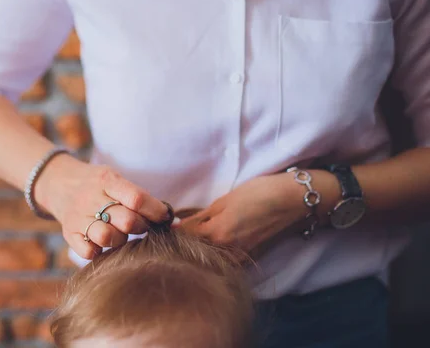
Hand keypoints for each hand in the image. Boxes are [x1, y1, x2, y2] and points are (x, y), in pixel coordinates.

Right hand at [35, 154, 169, 258]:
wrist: (58, 182)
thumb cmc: (97, 184)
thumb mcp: (114, 179)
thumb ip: (139, 197)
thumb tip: (173, 221)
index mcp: (107, 181)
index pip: (136, 198)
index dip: (156, 211)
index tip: (166, 217)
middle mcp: (91, 198)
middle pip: (126, 221)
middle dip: (141, 226)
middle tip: (141, 225)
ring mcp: (78, 217)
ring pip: (107, 238)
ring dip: (120, 239)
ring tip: (120, 233)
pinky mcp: (69, 233)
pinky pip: (88, 252)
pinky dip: (99, 251)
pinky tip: (102, 243)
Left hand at [175, 170, 339, 253]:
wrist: (293, 200)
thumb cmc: (258, 193)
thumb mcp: (224, 201)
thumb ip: (199, 216)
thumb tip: (174, 225)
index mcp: (216, 234)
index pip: (183, 240)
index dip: (170, 234)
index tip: (160, 229)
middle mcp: (226, 252)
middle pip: (195, 253)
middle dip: (181, 246)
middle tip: (169, 236)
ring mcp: (239, 258)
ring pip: (210, 259)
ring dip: (197, 252)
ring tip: (188, 240)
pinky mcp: (250, 258)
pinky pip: (226, 261)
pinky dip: (215, 255)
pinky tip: (210, 246)